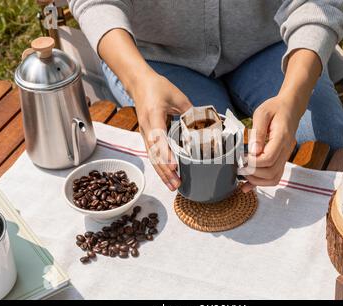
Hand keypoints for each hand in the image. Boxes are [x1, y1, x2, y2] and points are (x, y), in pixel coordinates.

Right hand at [132, 72, 191, 190]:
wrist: (139, 83)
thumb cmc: (157, 87)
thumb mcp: (177, 95)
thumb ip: (190, 111)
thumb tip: (204, 124)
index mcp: (153, 115)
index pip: (158, 138)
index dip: (165, 154)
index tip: (173, 167)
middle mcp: (146, 127)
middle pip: (154, 153)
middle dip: (165, 171)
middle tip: (176, 184)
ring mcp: (144, 133)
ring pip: (152, 157)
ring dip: (162, 173)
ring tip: (173, 186)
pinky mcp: (146, 136)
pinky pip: (152, 154)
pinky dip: (160, 166)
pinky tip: (168, 175)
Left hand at [241, 95, 297, 192]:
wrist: (290, 107)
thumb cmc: (274, 108)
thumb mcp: (262, 114)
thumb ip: (257, 132)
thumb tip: (253, 151)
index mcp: (282, 137)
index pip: (269, 158)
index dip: (253, 162)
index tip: (241, 158)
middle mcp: (286, 149)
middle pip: (272, 172)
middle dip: (253, 173)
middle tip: (240, 167)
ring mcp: (285, 155)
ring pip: (275, 178)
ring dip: (257, 180)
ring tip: (243, 173)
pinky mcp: (282, 158)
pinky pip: (274, 176)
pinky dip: (261, 182)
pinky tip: (248, 185)